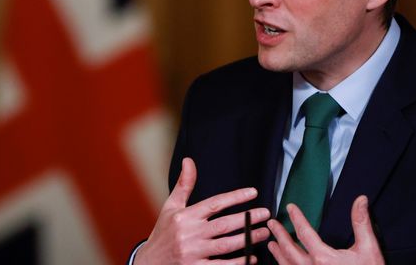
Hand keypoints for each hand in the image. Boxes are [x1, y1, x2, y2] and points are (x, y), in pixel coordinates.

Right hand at [135, 157, 270, 263]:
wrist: (149, 262)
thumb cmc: (163, 232)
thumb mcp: (171, 207)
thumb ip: (184, 185)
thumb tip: (189, 161)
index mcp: (185, 216)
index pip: (214, 203)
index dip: (235, 197)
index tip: (253, 192)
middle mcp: (189, 234)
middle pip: (224, 225)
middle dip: (247, 218)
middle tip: (265, 214)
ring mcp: (192, 253)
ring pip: (226, 245)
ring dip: (247, 239)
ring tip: (263, 234)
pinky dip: (237, 263)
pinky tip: (250, 258)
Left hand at [267, 195, 383, 264]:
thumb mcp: (368, 248)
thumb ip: (361, 223)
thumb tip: (360, 200)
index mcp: (323, 258)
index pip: (304, 232)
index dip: (296, 218)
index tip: (290, 208)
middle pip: (289, 250)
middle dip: (279, 235)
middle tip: (271, 224)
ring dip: (278, 254)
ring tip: (271, 244)